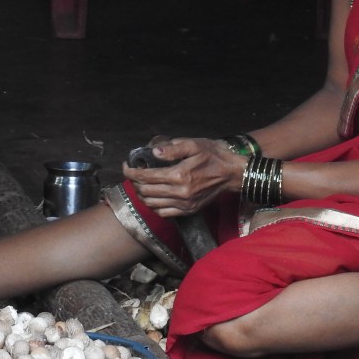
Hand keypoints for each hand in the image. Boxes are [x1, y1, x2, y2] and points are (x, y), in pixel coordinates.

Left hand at [122, 137, 244, 216]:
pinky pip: (163, 213)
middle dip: (134, 181)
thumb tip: (154, 152)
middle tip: (133, 173)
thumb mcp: (194, 145)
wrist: (232, 173)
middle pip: (145, 191)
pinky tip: (153, 196)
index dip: (131, 172)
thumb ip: (173, 148)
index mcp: (179, 175)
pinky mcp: (188, 210)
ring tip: (140, 183)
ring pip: (151, 204)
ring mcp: (184, 204)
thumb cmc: (214, 156)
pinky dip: (153, 205)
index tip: (126, 166)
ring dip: (141, 194)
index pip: (145, 177)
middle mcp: (180, 193)